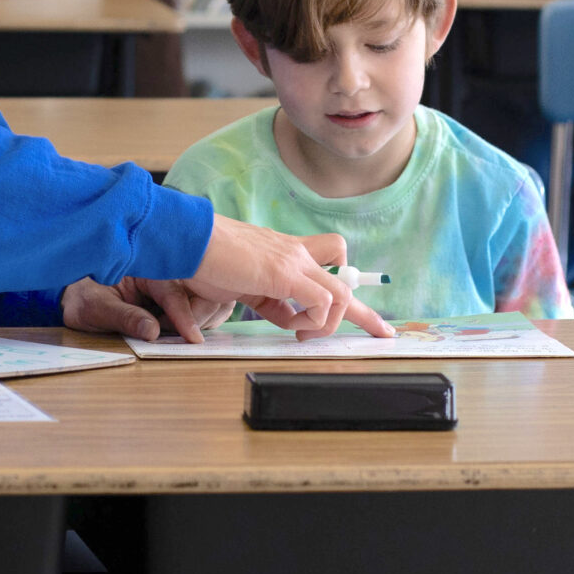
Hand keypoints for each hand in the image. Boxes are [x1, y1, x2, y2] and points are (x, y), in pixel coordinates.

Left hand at [62, 276, 234, 342]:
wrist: (76, 297)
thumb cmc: (84, 298)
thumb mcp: (97, 308)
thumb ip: (125, 318)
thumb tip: (152, 332)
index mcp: (145, 265)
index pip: (173, 291)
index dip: (185, 316)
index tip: (193, 338)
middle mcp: (163, 270)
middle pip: (197, 292)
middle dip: (197, 317)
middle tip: (184, 341)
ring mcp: (171, 281)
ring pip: (203, 299)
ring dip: (201, 319)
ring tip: (181, 337)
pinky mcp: (173, 295)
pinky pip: (197, 305)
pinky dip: (199, 320)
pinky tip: (185, 332)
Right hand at [183, 216, 396, 338]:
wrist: (191, 240)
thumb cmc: (209, 261)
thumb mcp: (246, 287)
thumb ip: (271, 301)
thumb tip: (289, 320)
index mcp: (287, 255)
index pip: (329, 267)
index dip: (346, 291)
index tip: (363, 313)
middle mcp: (296, 254)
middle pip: (346, 278)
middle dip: (365, 312)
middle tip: (383, 333)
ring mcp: (293, 261)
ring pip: (341, 291)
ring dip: (330, 320)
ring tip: (303, 332)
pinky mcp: (285, 273)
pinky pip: (321, 300)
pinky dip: (313, 319)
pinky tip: (293, 324)